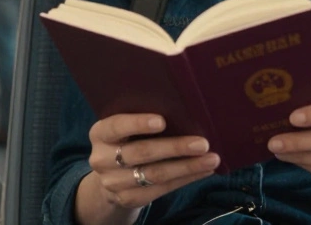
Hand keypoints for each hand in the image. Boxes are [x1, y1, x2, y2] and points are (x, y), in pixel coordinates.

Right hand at [86, 113, 219, 209]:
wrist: (111, 176)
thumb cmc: (127, 141)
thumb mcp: (124, 129)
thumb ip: (140, 120)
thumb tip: (182, 111)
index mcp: (99, 133)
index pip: (116, 126)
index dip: (137, 123)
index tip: (162, 121)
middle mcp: (101, 159)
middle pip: (140, 153)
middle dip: (174, 148)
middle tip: (202, 143)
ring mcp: (113, 182)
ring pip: (154, 174)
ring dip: (187, 167)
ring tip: (211, 160)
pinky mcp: (127, 199)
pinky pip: (160, 190)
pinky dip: (185, 180)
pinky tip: (202, 172)